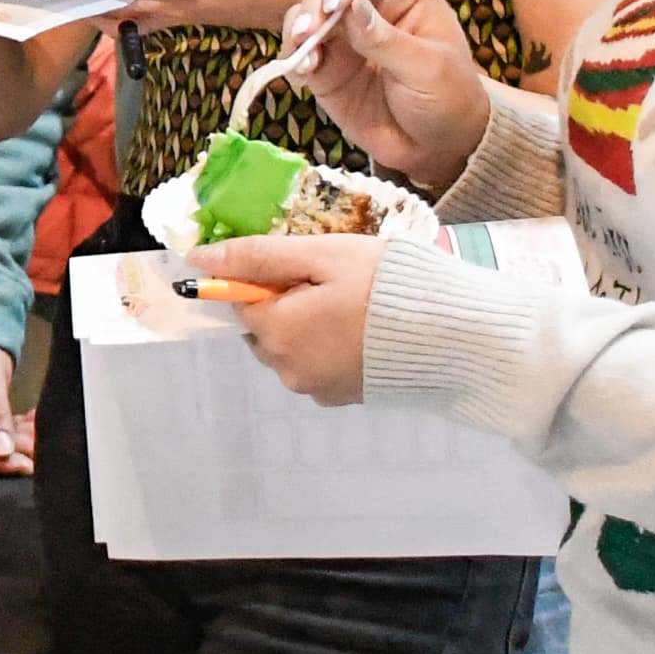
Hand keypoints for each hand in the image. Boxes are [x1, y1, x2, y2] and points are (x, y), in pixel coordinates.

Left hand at [187, 234, 381, 402]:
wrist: (455, 335)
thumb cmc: (386, 285)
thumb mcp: (322, 255)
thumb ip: (258, 256)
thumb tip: (199, 259)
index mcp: (277, 332)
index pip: (243, 301)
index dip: (269, 279)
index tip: (308, 268)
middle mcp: (288, 369)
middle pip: (264, 328)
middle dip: (287, 304)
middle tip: (335, 285)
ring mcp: (317, 389)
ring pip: (291, 349)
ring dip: (308, 327)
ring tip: (355, 307)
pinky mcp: (344, 399)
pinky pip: (318, 367)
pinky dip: (330, 348)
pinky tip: (365, 331)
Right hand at [294, 0, 496, 188]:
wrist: (437, 147)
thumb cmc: (448, 99)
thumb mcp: (427, 69)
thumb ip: (386, 38)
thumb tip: (350, 5)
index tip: (337, 3)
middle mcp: (368, 8)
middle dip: (314, 5)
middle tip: (308, 32)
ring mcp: (343, 38)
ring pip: (304, 15)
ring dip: (296, 29)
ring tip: (303, 56)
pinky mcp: (325, 69)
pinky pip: (296, 53)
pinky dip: (292, 58)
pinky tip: (302, 72)